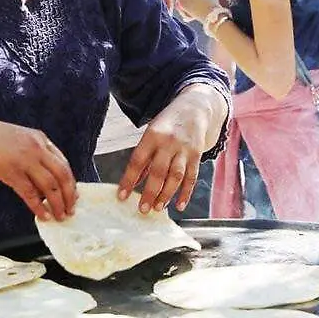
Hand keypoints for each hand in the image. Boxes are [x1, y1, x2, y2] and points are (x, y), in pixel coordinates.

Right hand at [0, 117, 76, 220]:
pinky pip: (30, 193)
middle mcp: (37, 148)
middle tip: (70, 209)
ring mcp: (24, 160)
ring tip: (59, 216)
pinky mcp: (11, 171)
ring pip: (50, 186)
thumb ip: (33, 154)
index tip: (73, 195)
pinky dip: (39, 206)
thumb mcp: (19, 139)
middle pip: (63, 175)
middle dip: (69, 195)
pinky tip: (42, 215)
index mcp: (40, 139)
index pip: (64, 163)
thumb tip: (43, 181)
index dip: (70, 182)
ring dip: (57, 204)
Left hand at [118, 85, 222, 213]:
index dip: (129, 180)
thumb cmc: (167, 125)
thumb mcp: (151, 134)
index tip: (121, 196)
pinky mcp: (197, 155)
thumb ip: (144, 158)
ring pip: (176, 176)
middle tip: (142, 209)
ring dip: (167, 194)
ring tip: (158, 208)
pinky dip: (186, 193)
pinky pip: (192, 177)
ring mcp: (184, 149)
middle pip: (158, 171)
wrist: (194, 108)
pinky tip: (180, 205)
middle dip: (150, 192)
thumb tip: (133, 183)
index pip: (137, 161)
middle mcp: (168, 143)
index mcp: (152, 136)